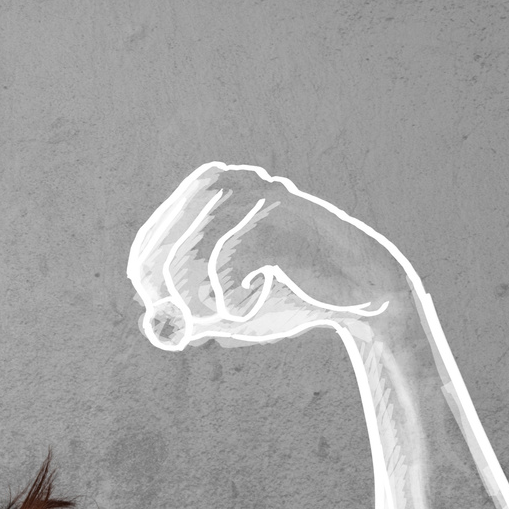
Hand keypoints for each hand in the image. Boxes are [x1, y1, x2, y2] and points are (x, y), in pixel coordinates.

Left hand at [128, 162, 405, 349]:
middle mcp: (227, 185)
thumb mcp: (229, 313)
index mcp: (208, 198)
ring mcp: (253, 194)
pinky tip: (256, 298)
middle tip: (196, 324)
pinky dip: (233, 296)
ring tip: (231, 313)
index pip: (149, 241)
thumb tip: (150, 322)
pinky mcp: (277, 212)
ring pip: (189, 254)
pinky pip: (226, 261)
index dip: (149, 285)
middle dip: (171, 295)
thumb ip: (189, 318)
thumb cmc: (289, 296)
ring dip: (202, 298)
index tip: (168, 314)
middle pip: (162, 247)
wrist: (360, 296)